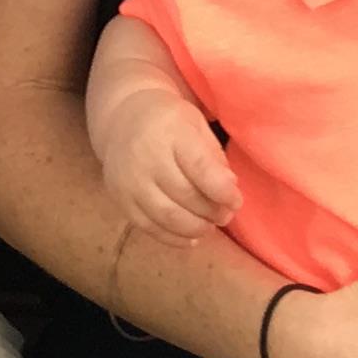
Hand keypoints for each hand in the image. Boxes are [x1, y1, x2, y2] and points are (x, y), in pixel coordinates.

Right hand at [94, 95, 237, 240]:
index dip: (222, 190)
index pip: (200, 167)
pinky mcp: (121, 200)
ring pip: (168, 217)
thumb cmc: (167, 120)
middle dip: (212, 212)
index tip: (237, 201)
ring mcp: (131, 182)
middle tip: (226, 215)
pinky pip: (150, 228)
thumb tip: (229, 188)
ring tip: (210, 225)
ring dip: (196, 228)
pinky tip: (191, 236)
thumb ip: (213, 155)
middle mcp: (147, 158)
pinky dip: (175, 238)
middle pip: (186, 196)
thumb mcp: (194, 123)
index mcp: (171, 132)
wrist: (120, 119)